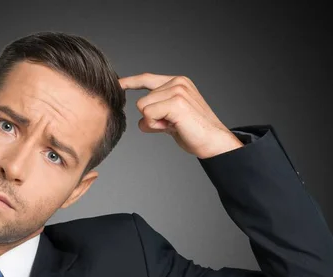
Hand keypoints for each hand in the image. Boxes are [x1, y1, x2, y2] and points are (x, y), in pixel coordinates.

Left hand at [119, 73, 243, 158]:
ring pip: (143, 108)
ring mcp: (177, 91)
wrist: (214, 141)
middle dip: (151, 119)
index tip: (118, 84)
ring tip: (174, 125)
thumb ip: (156, 114)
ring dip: (154, 123)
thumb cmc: (194, 132)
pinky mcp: (175, 102)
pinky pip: (148, 114)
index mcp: (178, 83)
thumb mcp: (171, 119)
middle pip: (141, 101)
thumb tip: (141, 122)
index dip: (131, 82)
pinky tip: (173, 126)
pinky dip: (156, 125)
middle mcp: (177, 83)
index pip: (147, 79)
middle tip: (172, 125)